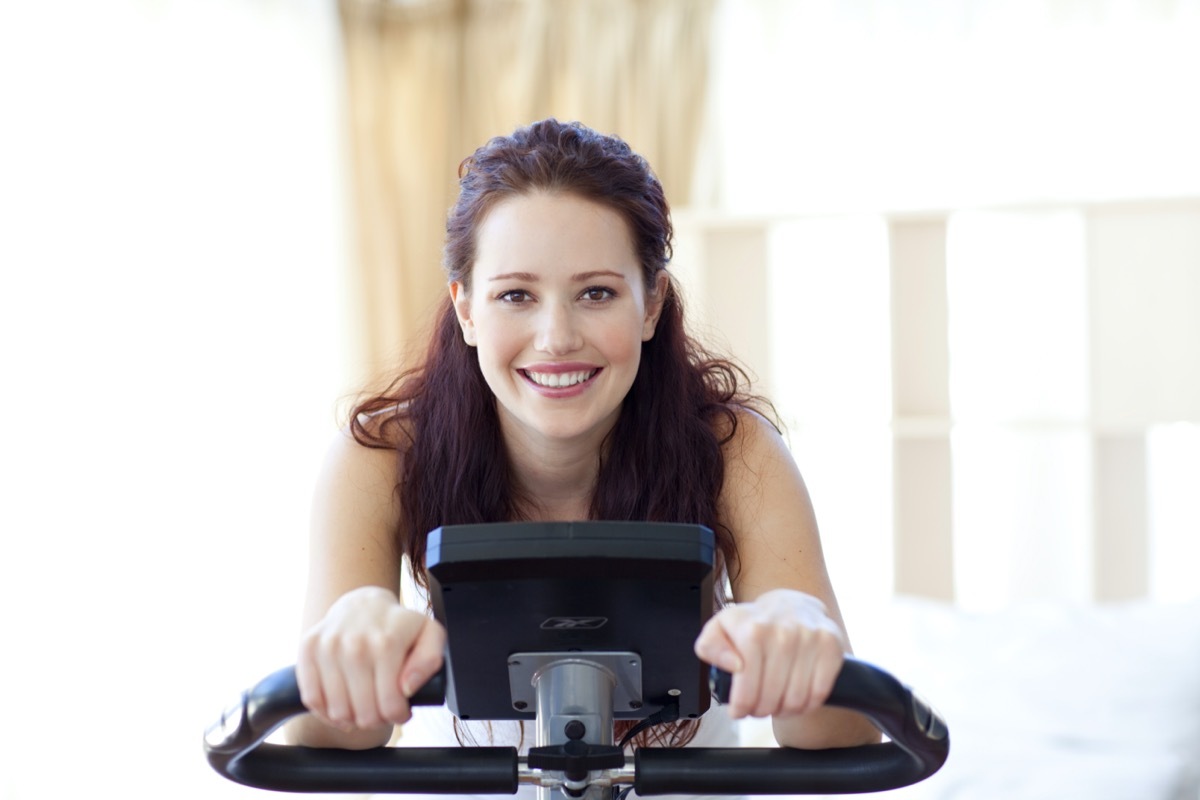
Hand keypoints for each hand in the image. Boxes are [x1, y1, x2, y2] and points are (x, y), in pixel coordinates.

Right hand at [296, 586, 445, 732]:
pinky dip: (325, 712)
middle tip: (381, 709)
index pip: (389, 706)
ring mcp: (328, 646)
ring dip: (352, 718)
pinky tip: (341, 705)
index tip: (400, 710)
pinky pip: (312, 698)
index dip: (397, 716)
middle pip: (363, 714)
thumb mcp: (429, 635)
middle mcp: (354, 644)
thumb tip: (407, 687)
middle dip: (376, 720)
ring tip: (362, 706)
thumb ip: (429, 661)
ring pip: (337, 711)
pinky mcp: (308, 648)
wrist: (363, 603)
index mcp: (387, 643)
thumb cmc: (398, 626)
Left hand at [694, 589, 846, 719]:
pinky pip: (820, 693)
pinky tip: (797, 697)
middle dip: (761, 711)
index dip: (741, 708)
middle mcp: (783, 633)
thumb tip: (733, 666)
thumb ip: (710, 647)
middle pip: (771, 700)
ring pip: (796, 701)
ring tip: (777, 702)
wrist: (791, 604)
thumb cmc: (752, 622)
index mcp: (753, 631)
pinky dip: (808, 704)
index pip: (746, 692)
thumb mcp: (719, 629)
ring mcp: (810, 638)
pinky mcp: (831, 645)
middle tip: (758, 707)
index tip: (740, 710)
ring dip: (784, 710)